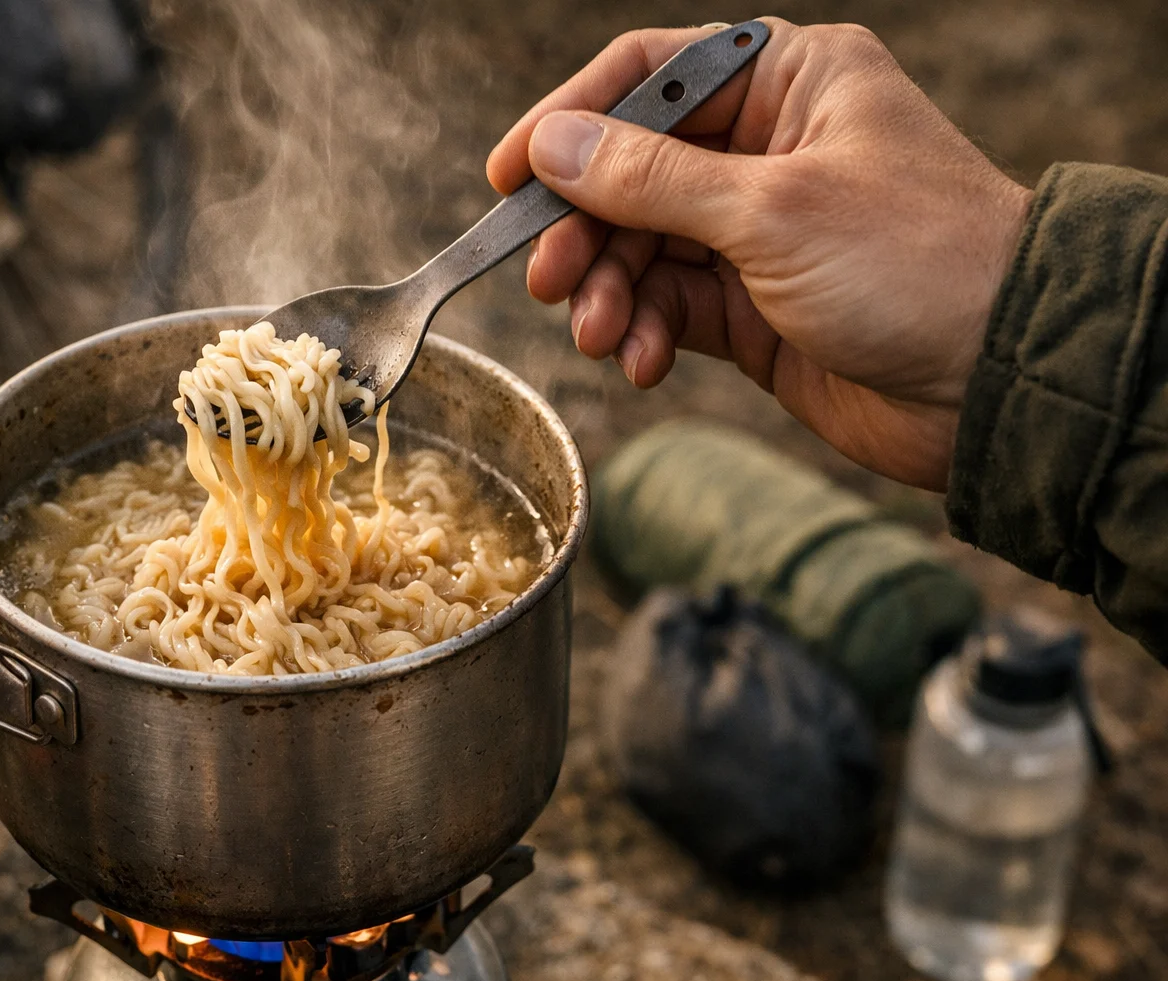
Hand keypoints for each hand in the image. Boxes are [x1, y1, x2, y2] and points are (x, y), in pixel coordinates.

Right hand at [487, 19, 1032, 489]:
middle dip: (585, 231)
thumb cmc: (915, 264)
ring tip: (599, 336)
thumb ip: (650, 179)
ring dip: (609, 293)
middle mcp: (768, 149)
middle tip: (548, 281)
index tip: (509, 174)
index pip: (650, 74)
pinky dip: (643, 334)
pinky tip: (639, 362)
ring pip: (642, 249)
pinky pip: (668, 307)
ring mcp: (758, 232)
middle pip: (630, 173)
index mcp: (790, 83)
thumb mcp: (771, 210)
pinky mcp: (754, 307)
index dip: (570, 118)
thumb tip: (553, 146)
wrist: (997, 381)